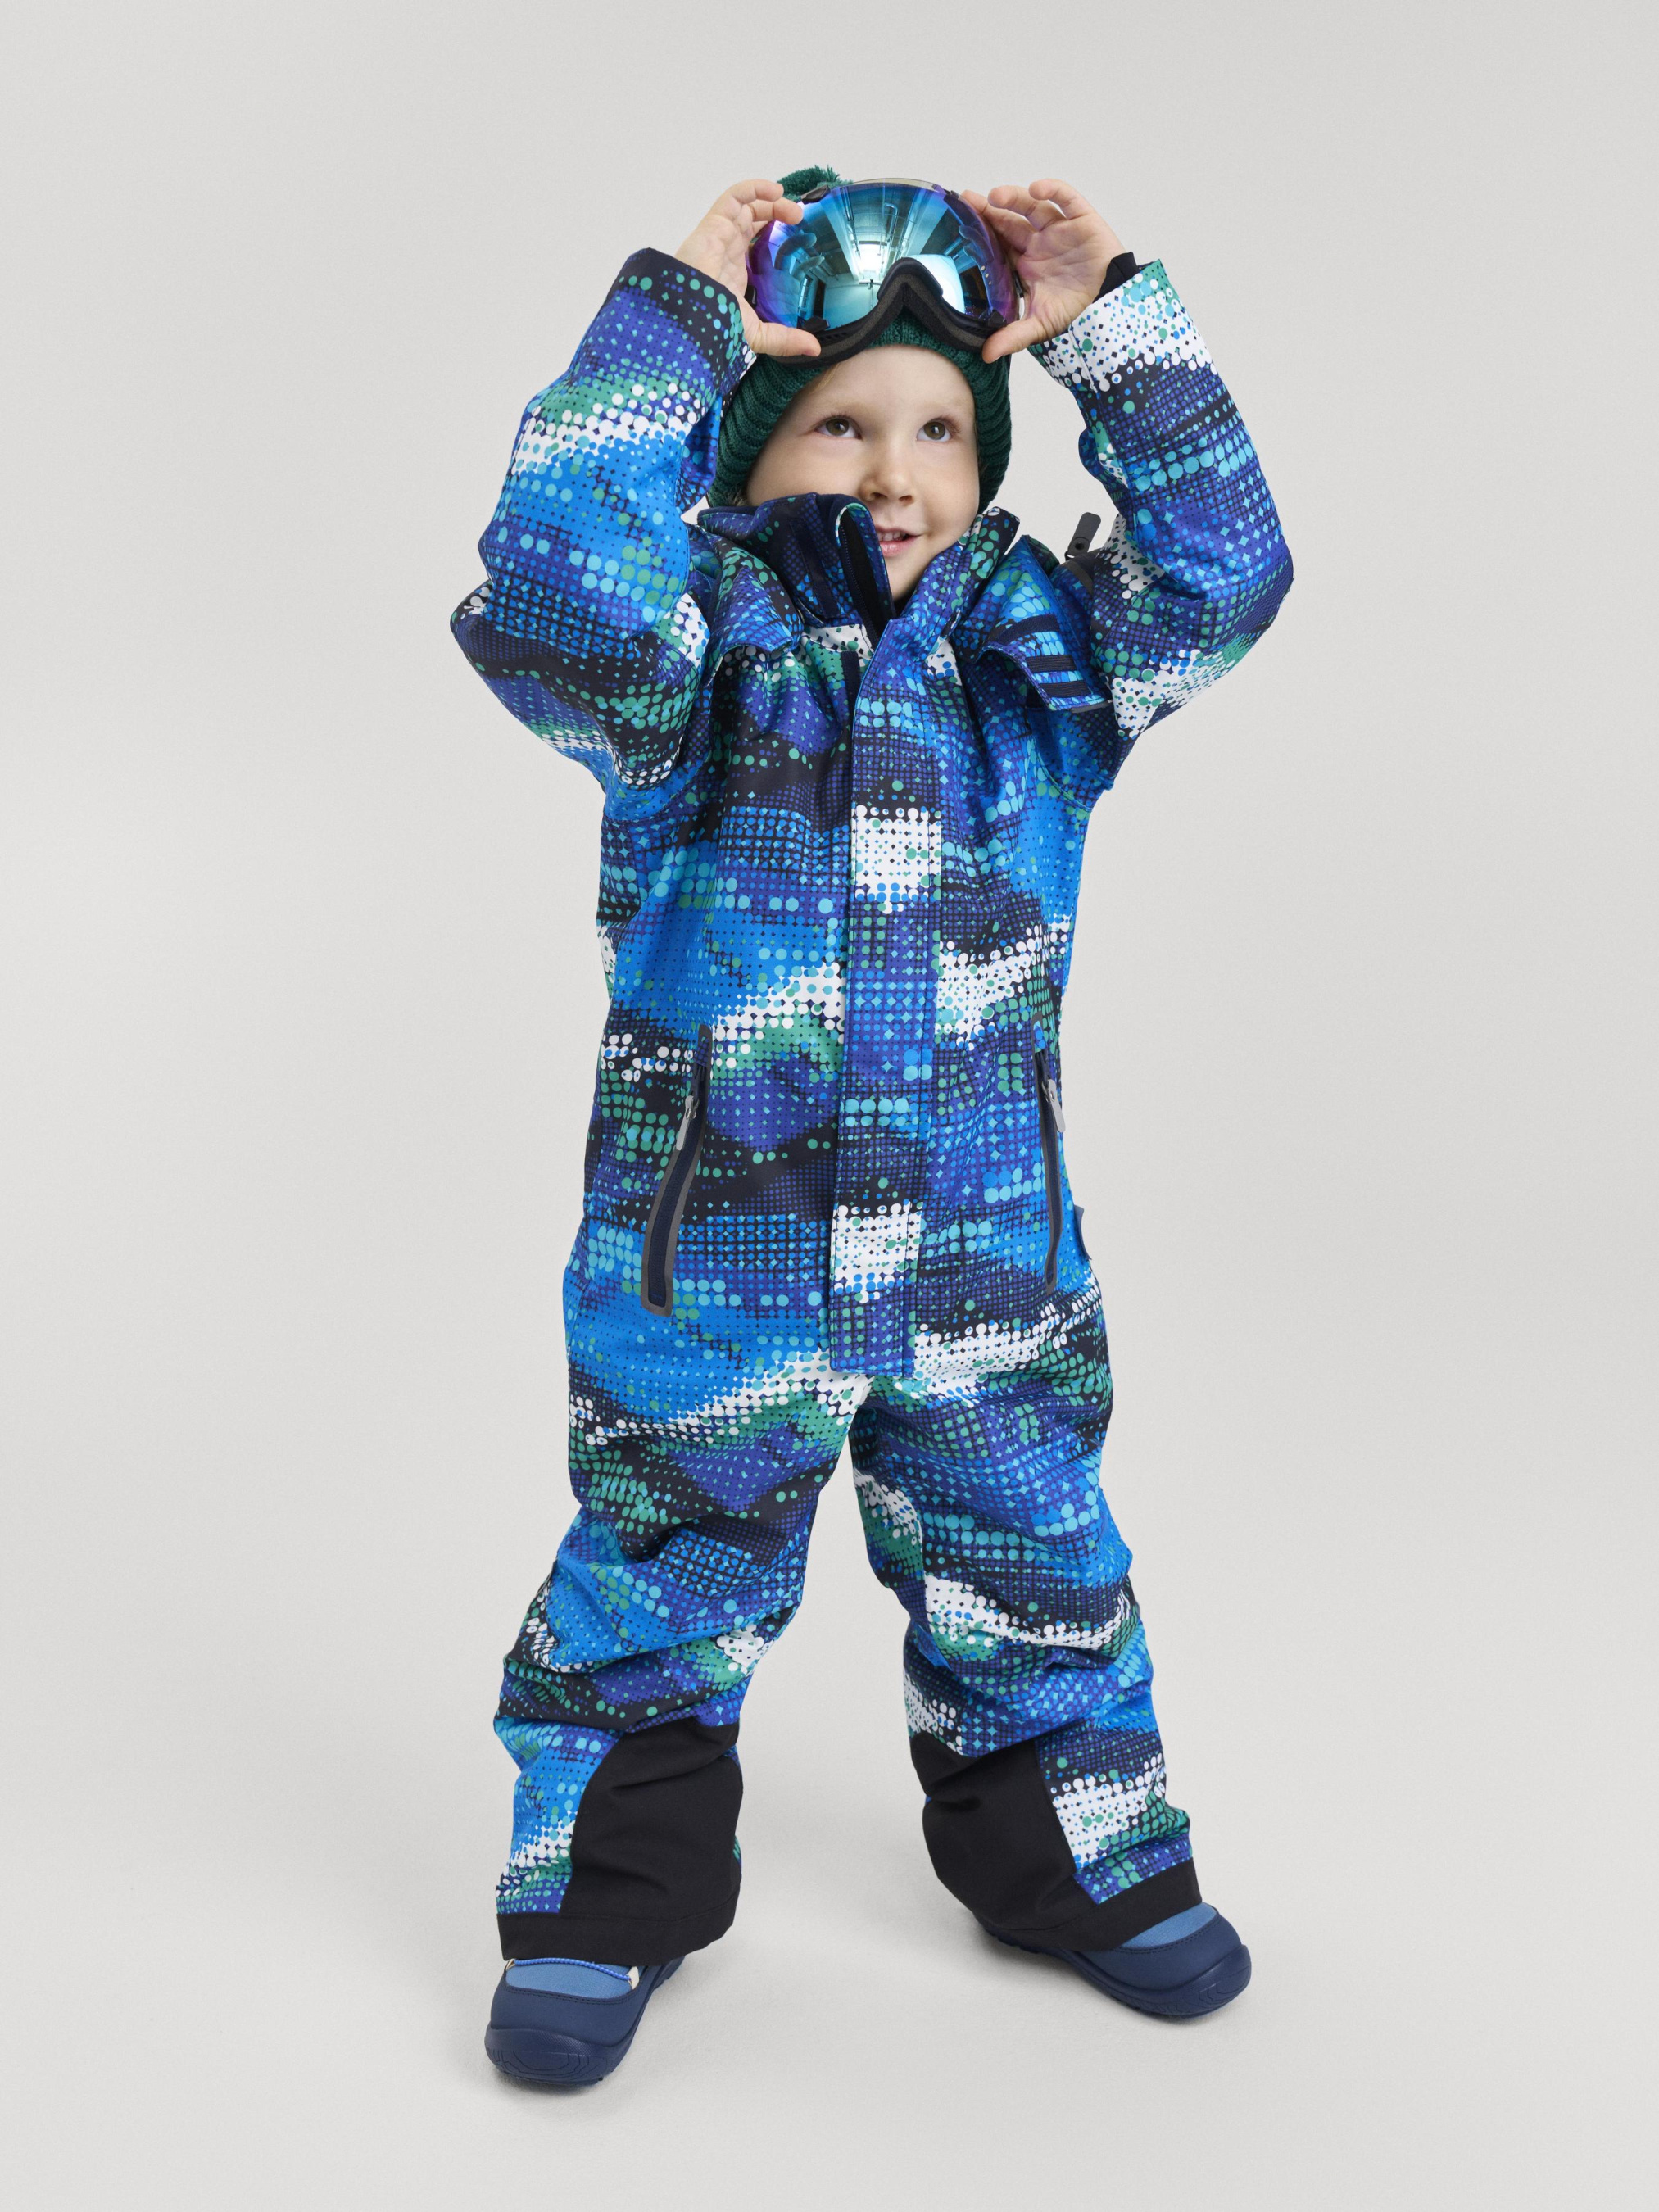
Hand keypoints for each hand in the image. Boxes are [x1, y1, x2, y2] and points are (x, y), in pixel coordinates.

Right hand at [674, 180, 822, 360]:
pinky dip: (754, 188)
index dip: (777, 240)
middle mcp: (730, 251)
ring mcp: (722, 235)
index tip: (802, 242)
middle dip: (778, 216)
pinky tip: (776, 191)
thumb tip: (814, 348)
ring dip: (772, 202)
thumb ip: (786, 338)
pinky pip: (734, 197)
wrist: (694, 313)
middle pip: (755, 223)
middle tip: (800, 222)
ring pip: (747, 207)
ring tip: (793, 209)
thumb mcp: (758, 334)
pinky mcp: (715, 223)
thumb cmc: (716, 323)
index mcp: (737, 273)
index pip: (758, 248)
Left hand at [960, 179, 1123, 361]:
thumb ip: (1013, 337)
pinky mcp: (1081, 218)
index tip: (961, 223)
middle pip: (1010, 220)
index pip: (998, 243)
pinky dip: (1053, 190)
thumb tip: (986, 356)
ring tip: (996, 196)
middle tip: (968, 201)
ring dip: (1014, 198)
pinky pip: (1066, 198)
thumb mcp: (1041, 325)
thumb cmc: (1078, 312)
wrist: (1111, 305)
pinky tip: (1037, 188)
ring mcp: (1059, 229)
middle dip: (990, 210)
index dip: (981, 232)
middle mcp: (1039, 243)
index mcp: (1026, 263)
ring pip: (1033, 206)